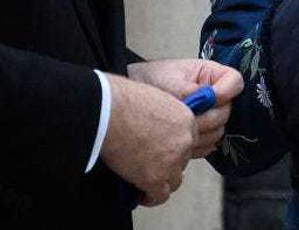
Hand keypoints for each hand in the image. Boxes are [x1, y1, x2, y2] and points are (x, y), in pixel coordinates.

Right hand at [100, 74, 196, 205]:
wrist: (108, 112)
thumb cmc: (124, 101)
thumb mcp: (156, 99)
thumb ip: (164, 115)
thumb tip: (157, 126)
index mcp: (186, 119)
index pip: (189, 140)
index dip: (175, 147)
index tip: (164, 152)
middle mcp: (184, 141)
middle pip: (183, 160)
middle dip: (168, 163)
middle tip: (151, 164)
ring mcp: (172, 161)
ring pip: (174, 180)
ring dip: (161, 181)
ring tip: (146, 181)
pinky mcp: (154, 177)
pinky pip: (159, 196)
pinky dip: (150, 198)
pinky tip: (141, 194)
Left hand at [128, 59, 242, 157]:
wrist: (136, 96)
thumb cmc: (152, 80)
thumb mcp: (169, 80)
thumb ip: (189, 90)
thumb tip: (205, 99)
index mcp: (212, 75)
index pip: (234, 82)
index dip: (227, 92)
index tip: (211, 98)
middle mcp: (216, 96)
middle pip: (227, 111)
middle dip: (208, 118)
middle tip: (188, 120)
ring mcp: (210, 115)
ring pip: (219, 130)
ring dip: (201, 134)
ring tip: (180, 131)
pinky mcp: (202, 133)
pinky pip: (208, 144)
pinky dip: (196, 146)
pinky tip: (181, 141)